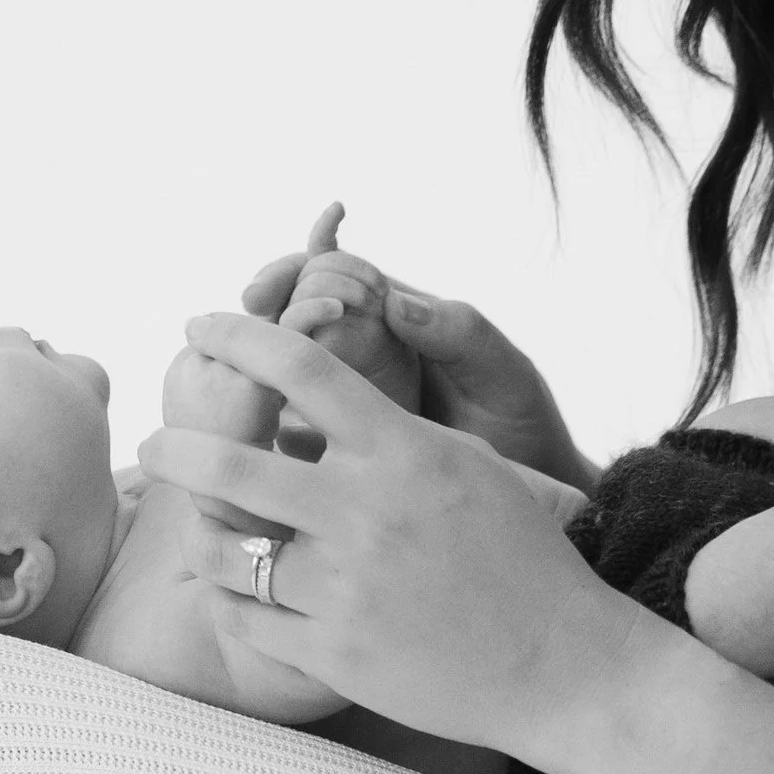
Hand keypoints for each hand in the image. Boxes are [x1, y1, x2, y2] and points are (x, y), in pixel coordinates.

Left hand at [137, 309, 630, 750]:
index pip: (299, 367)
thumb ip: (391, 431)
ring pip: (224, 551)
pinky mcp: (334, 655)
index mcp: (403, 452)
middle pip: (227, 463)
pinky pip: (242, 619)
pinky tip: (234, 589)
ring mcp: (346, 589)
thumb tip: (313, 386)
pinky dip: (228, 600)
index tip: (202, 327)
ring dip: (201, 534)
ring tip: (205, 528)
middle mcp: (367, 514)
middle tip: (157, 444)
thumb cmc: (521, 558)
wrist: (562, 667)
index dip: (237, 336)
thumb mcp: (471, 467)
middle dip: (172, 447)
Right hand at [241, 206, 594, 490]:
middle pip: (287, 314)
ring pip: (274, 372)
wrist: (537, 503)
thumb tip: (396, 302)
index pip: (331, 272)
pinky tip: (251, 440)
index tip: (286, 287)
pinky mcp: (330, 455)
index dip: (302, 269)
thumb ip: (460, 334)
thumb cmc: (524, 427)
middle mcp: (359, 354)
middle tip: (240, 311)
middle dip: (262, 304)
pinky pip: (284, 433)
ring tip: (235, 373)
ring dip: (248, 365)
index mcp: (395, 321)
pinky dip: (256, 426)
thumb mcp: (505, 375)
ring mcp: (339, 404)